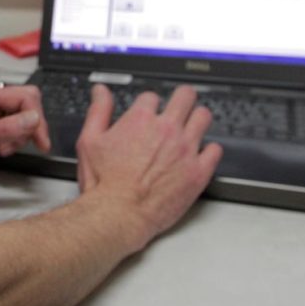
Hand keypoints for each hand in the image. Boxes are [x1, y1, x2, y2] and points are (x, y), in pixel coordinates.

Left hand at [0, 84, 50, 192]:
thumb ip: (3, 129)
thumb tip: (33, 118)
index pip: (23, 97)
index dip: (36, 118)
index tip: (41, 142)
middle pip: (26, 102)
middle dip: (31, 124)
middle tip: (30, 145)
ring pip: (23, 115)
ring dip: (22, 134)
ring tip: (5, 150)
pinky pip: (14, 127)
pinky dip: (15, 139)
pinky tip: (2, 150)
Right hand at [76, 84, 221, 248]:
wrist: (119, 215)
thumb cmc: (103, 183)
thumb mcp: (89, 141)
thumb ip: (98, 111)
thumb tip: (101, 91)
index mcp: (140, 119)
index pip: (152, 97)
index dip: (148, 105)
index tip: (148, 113)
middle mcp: (167, 129)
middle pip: (185, 96)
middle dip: (181, 99)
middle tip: (179, 106)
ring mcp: (186, 149)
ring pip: (204, 117)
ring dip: (197, 118)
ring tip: (192, 126)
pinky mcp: (198, 171)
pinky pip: (215, 149)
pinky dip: (209, 149)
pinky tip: (200, 154)